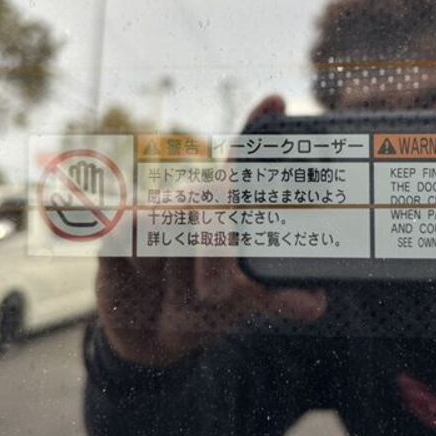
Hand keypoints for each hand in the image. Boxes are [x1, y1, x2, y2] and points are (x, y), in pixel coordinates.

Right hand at [96, 96, 327, 365]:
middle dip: (216, 246)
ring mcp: (156, 211)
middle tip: (216, 291)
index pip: (243, 162)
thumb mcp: (243, 302)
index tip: (277, 100)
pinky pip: (134, 235)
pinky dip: (144, 264)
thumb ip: (275, 296)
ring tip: (182, 291)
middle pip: (209, 194)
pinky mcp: (120, 228)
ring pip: (171, 217)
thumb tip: (316, 303)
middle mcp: (193, 201)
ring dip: (179, 266)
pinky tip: (146, 277)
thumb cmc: (202, 305)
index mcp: (227, 211)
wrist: (152, 335)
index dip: (258, 126)